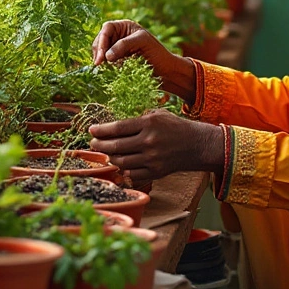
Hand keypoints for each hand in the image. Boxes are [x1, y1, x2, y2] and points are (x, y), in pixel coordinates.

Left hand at [89, 110, 224, 185]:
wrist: (196, 145)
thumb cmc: (175, 126)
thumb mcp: (157, 115)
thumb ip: (137, 120)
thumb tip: (112, 126)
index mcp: (149, 124)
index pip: (118, 128)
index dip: (101, 130)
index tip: (91, 130)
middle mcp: (149, 142)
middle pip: (115, 146)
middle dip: (99, 145)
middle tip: (93, 143)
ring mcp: (152, 159)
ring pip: (121, 162)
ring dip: (109, 158)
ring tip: (106, 153)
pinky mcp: (155, 172)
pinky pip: (131, 173)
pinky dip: (122, 169)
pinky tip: (119, 163)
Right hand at [91, 20, 196, 100]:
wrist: (166, 71)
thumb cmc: (158, 53)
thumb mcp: (142, 42)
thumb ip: (124, 45)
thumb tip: (107, 56)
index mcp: (124, 26)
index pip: (107, 29)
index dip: (102, 40)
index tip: (102, 55)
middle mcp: (118, 36)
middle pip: (100, 40)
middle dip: (99, 51)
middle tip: (99, 65)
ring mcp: (116, 48)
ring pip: (101, 52)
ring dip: (101, 60)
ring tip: (104, 69)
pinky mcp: (116, 61)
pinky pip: (106, 62)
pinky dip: (105, 66)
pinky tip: (108, 71)